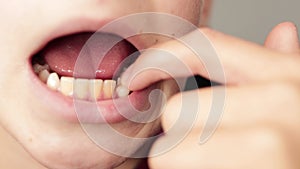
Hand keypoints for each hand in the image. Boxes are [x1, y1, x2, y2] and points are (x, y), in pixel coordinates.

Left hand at [121, 22, 299, 168]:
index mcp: (289, 77)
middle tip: (212, 154)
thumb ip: (282, 72)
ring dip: (183, 165)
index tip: (134, 77)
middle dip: (181, 137)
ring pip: (169, 152)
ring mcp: (269, 142)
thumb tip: (281, 32)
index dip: (160, 58)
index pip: (205, 46)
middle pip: (176, 111)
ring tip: (222, 167)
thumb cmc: (299, 149)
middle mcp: (283, 101)